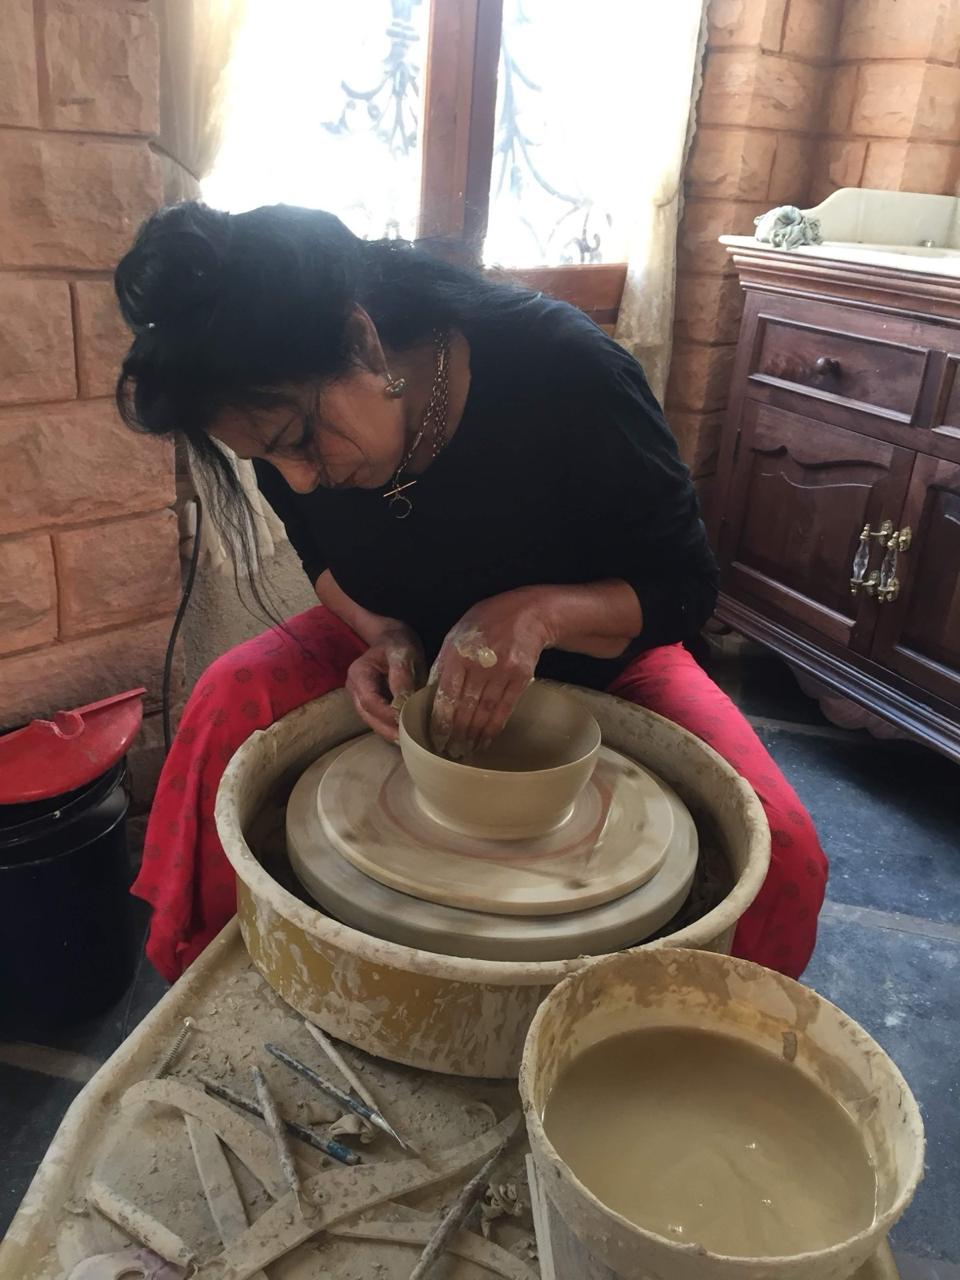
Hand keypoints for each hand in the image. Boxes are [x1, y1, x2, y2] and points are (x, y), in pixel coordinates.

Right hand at [346, 625, 424, 741]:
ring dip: (388, 732)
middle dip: (387, 729)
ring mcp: (360, 697)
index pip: (370, 701)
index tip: (407, 722)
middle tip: (408, 741)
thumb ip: (401, 676)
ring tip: (408, 741)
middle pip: (367, 716)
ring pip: (371, 721)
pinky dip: (390, 727)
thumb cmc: (398, 644)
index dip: (387, 714)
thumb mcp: (403, 653)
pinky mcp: (370, 703)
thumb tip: (403, 703)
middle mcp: (354, 688)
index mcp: (358, 674)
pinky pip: (378, 719)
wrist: (393, 640)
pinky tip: (405, 733)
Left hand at [430, 589, 554, 757]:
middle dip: (455, 734)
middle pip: (465, 707)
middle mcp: (479, 664)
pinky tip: (485, 740)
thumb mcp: (455, 635)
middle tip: (448, 752)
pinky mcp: (521, 677)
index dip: (441, 721)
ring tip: (465, 751)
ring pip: (484, 711)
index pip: (446, 695)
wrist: (527, 613)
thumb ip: (442, 664)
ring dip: (473, 735)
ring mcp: (502, 671)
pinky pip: (505, 708)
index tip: (436, 739)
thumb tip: (429, 694)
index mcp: (457, 653)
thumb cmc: (485, 623)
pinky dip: (494, 727)